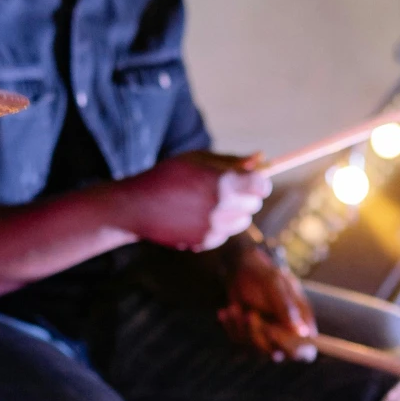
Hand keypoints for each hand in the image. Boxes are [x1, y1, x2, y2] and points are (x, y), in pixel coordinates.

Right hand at [115, 152, 271, 251]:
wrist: (137, 206)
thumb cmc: (168, 175)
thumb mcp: (199, 159)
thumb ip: (232, 160)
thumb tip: (260, 158)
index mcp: (223, 182)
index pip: (262, 186)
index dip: (258, 182)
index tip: (250, 180)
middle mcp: (222, 207)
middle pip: (254, 205)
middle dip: (246, 196)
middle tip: (226, 189)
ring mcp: (214, 228)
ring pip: (242, 222)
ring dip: (233, 212)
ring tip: (208, 202)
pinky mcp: (205, 242)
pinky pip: (224, 234)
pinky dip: (217, 226)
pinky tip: (196, 216)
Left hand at [218, 243, 317, 360]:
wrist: (240, 269)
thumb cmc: (262, 273)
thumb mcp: (274, 284)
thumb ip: (286, 307)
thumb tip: (301, 332)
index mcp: (302, 321)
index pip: (305, 351)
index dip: (289, 347)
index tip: (271, 330)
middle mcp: (288, 334)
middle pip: (277, 354)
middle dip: (258, 334)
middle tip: (249, 313)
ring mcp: (269, 338)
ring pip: (255, 350)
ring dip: (241, 329)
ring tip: (234, 308)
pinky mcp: (250, 338)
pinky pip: (240, 344)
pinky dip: (231, 328)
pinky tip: (226, 312)